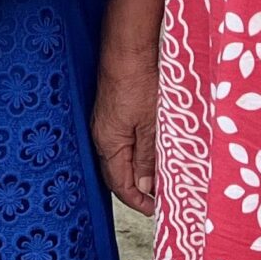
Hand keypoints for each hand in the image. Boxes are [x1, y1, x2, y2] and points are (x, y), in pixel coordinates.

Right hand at [92, 47, 159, 213]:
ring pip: (119, 159)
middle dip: (136, 191)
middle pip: (116, 175)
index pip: (120, 185)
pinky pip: (119, 144)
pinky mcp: (110, 114)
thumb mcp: (150, 125)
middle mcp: (102, 136)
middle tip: (158, 199)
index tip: (155, 210)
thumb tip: (144, 187)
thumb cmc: (137, 82)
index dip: (138, 201)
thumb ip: (147, 158)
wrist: (126, 50)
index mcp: (109, 144)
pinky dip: (133, 156)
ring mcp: (104, 124)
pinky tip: (148, 154)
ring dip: (136, 173)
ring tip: (158, 179)